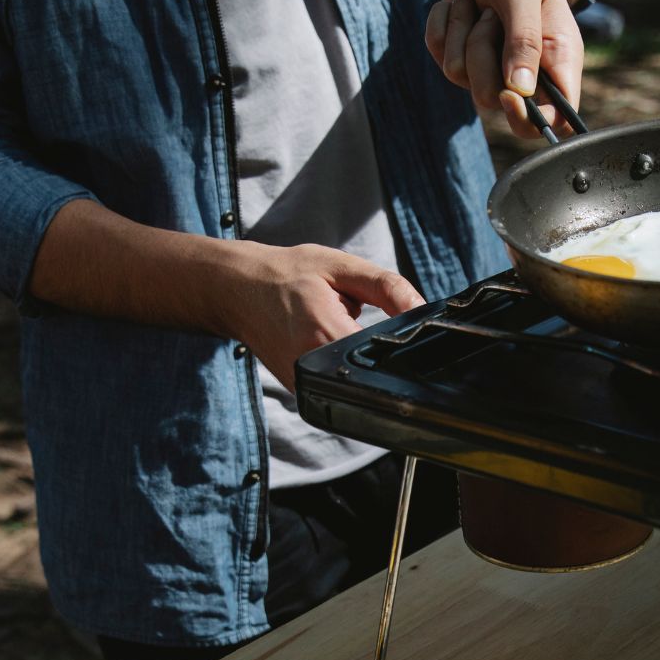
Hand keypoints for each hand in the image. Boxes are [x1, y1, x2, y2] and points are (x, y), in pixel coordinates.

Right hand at [213, 242, 424, 389]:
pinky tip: (324, 338)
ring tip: (333, 325)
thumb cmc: (286, 274)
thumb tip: (422, 310)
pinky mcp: (300, 392)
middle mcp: (312, 368)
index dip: (400, 341)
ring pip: (355, 378)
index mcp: (326, 333)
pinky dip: (341, 362)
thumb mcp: (341, 267)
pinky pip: (337, 383)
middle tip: (350, 314)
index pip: (384, 353)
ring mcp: (304, 385)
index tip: (395, 323)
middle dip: (376, 345)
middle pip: (372, 369)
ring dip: (356, 355)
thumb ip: (388, 288)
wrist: (237, 289)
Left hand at [425, 0, 583, 139]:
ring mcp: (488, 71)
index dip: (530, 118)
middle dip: (482, 54)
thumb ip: (525, 38)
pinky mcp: (460, 60)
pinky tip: (463, 3)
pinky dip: (445, 21)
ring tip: (481, 3)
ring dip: (463, 29)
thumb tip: (521, 90)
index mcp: (558, 62)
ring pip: (460, 76)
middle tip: (492, 16)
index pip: (554, 120)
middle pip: (492, 100)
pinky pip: (438, 54)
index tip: (509, 94)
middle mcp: (524, 75)